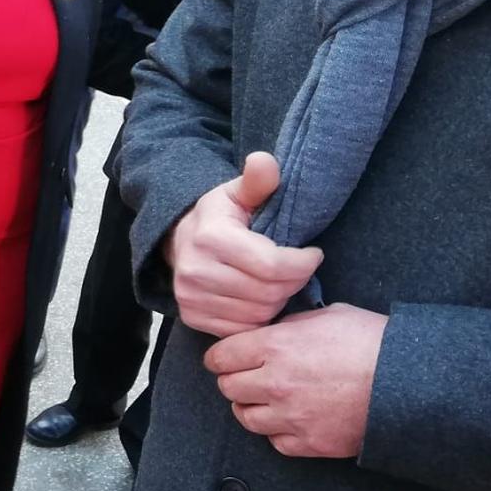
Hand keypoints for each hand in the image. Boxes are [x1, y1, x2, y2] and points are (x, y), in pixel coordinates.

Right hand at [164, 152, 322, 336]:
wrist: (177, 240)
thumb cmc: (218, 216)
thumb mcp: (237, 193)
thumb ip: (257, 181)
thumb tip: (264, 162)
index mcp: (211, 238)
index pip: (273, 266)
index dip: (303, 263)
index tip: (313, 254)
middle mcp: (196, 271)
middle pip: (269, 293)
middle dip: (294, 282)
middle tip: (299, 269)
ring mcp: (192, 298)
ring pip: (259, 314)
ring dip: (278, 300)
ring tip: (280, 282)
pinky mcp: (193, 317)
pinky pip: (243, 329)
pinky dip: (259, 317)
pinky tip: (262, 298)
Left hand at [205, 304, 385, 457]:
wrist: (411, 383)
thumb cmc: (373, 342)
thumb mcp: (327, 315)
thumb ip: (289, 325)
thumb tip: (271, 333)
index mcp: (275, 346)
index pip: (220, 356)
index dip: (220, 356)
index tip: (225, 358)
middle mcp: (275, 383)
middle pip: (228, 387)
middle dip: (234, 380)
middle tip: (248, 376)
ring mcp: (290, 417)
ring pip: (246, 417)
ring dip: (252, 407)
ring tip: (268, 399)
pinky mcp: (309, 443)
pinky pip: (275, 442)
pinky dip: (277, 432)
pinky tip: (291, 419)